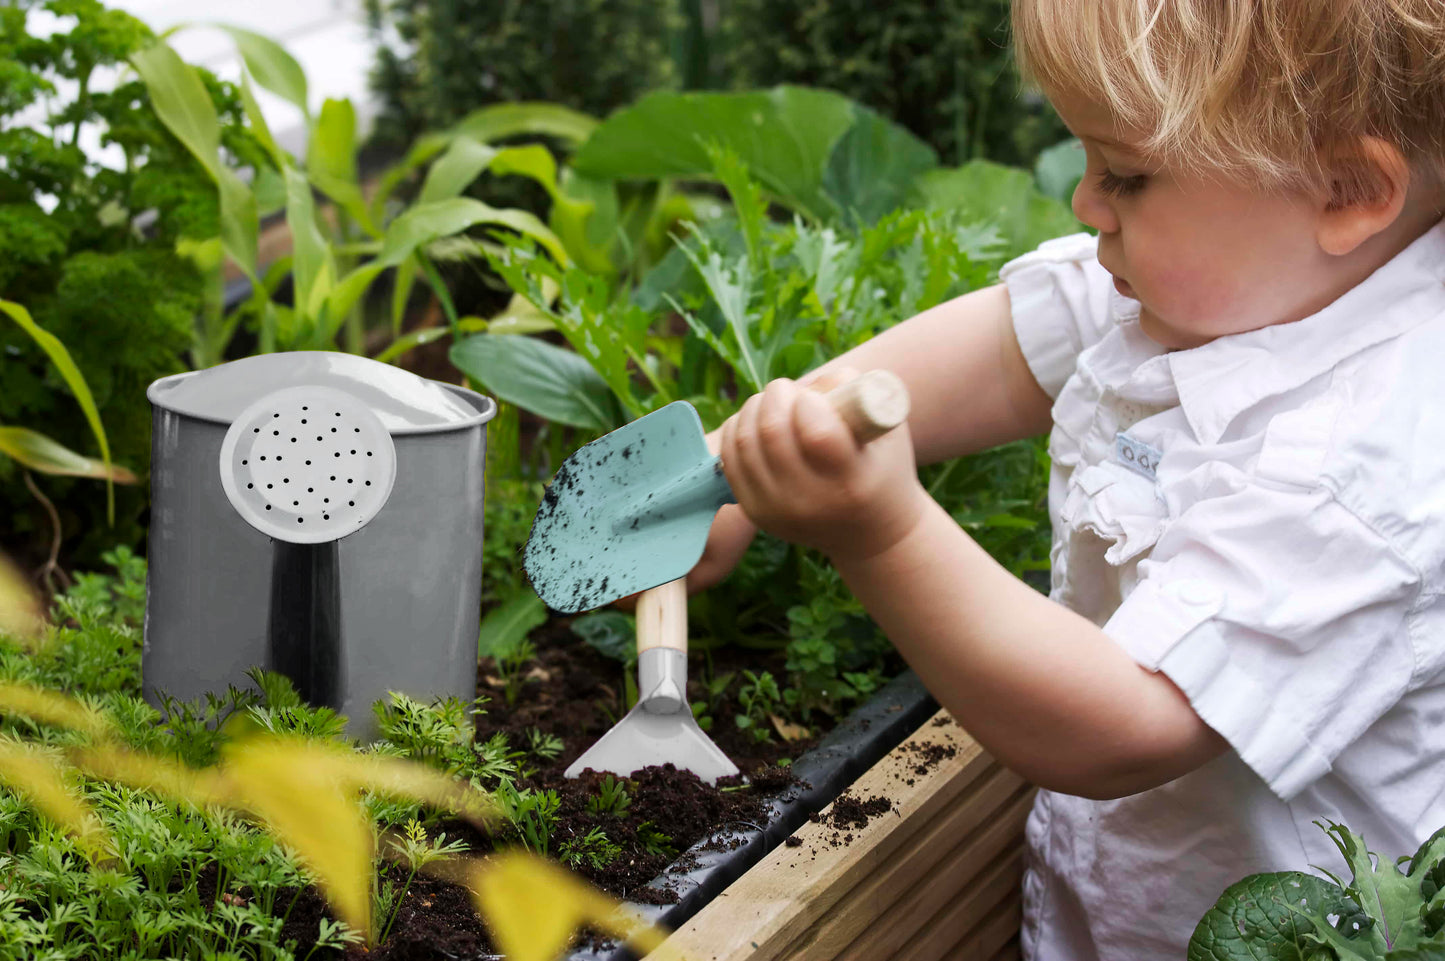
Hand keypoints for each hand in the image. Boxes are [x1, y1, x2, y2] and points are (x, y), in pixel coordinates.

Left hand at [719, 371, 929, 562]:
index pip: (816, 433)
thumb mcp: (884, 429)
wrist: (867, 532)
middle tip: (787, 391)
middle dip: (775, 396)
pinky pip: (730, 459)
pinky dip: (736, 429)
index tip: (812, 398)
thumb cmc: (879, 467)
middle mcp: (811, 502)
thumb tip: (808, 386)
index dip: (808, 402)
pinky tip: (754, 422)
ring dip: (753, 409)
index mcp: (851, 482)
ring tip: (772, 404)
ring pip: (744, 442)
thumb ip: (853, 393)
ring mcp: (777, 511)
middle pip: (771, 433)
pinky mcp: (755, 511)